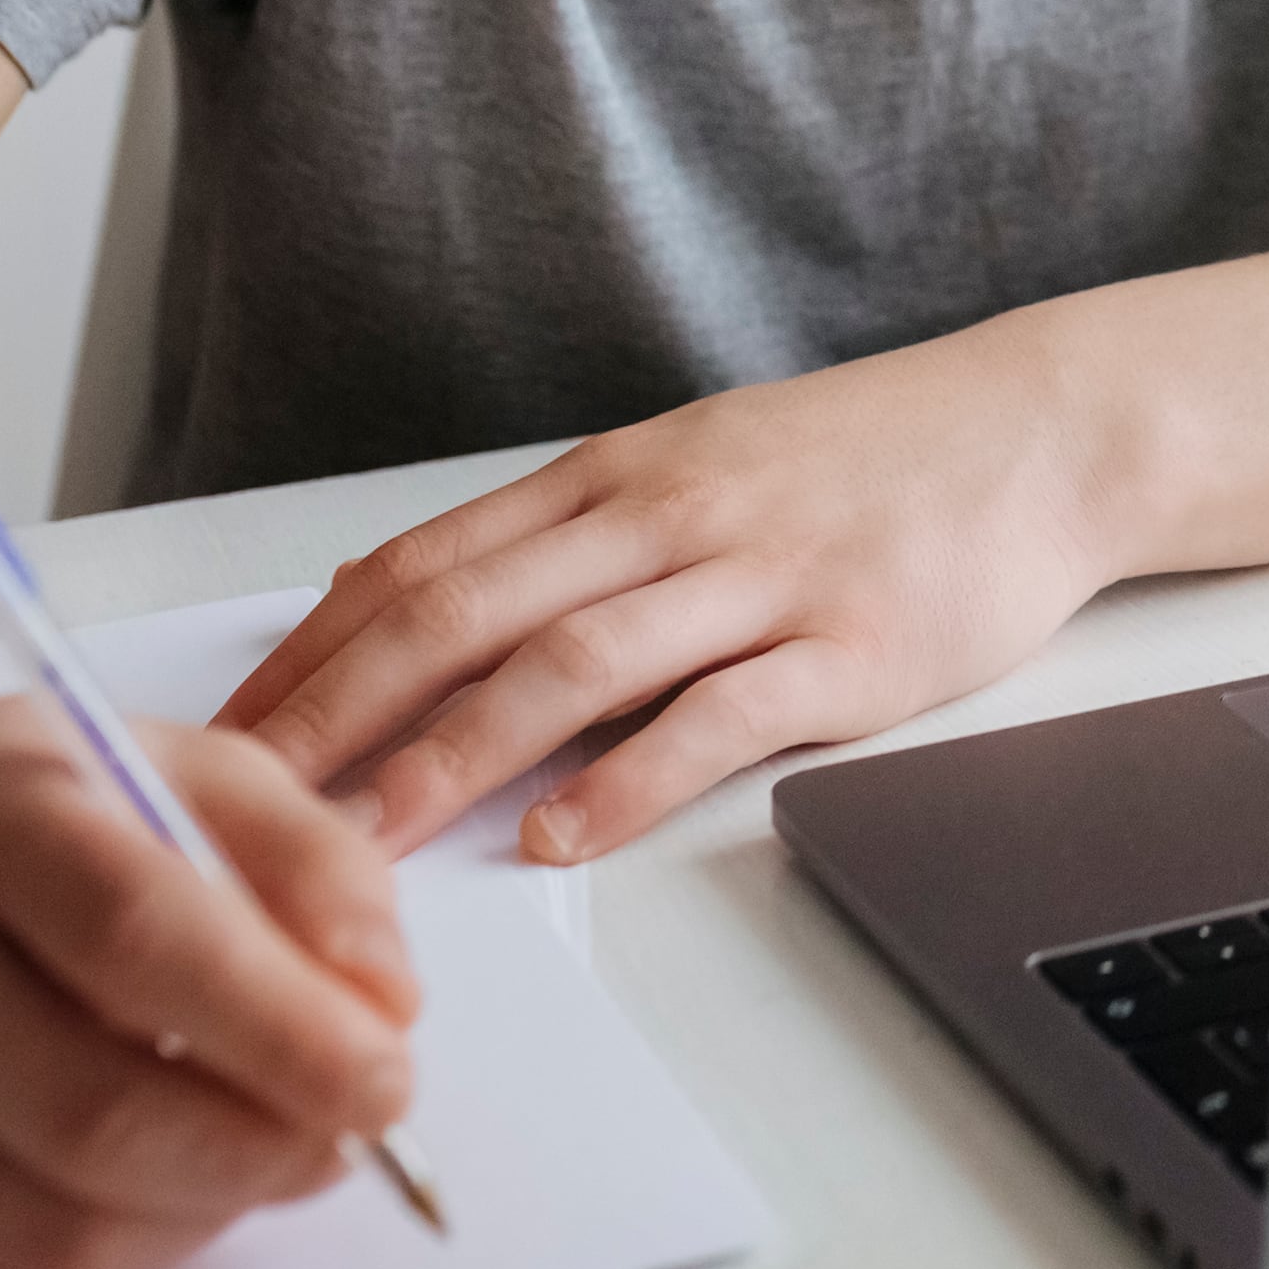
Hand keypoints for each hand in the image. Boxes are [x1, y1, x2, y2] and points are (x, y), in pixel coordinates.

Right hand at [0, 680, 413, 1268]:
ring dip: (210, 1210)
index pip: (143, 939)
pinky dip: (121, 1239)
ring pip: (57, 1227)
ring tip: (272, 1146)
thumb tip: (387, 1004)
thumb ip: (308, 858)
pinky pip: (0, 1268)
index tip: (392, 1074)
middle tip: (355, 1129)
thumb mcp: (165, 760)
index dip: (288, 1028)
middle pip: (101, 1114)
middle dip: (271, 1145)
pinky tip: (158, 1169)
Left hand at [218, 316, 1133, 866]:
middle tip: (244, 802)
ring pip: (572, 664)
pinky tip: (561, 835)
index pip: (424, 565)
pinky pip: (717, 718)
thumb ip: (577, 543)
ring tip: (369, 838)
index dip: (311, 655)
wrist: (1046, 430)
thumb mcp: (704, 467)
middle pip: (467, 613)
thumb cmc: (871, 461)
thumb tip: (421, 623)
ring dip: (454, 754)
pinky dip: (626, 782)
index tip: (223, 736)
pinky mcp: (850, 646)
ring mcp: (761, 579)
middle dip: (339, 714)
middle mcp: (672, 518)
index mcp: (622, 477)